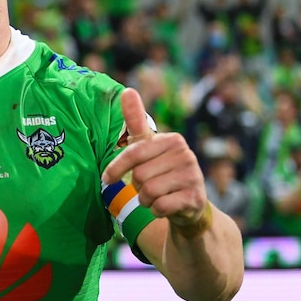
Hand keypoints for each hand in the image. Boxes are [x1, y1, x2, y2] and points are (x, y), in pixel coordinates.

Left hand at [102, 88, 207, 227]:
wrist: (189, 204)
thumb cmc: (161, 171)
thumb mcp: (148, 145)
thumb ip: (136, 120)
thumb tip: (127, 90)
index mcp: (172, 140)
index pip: (134, 153)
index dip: (116, 168)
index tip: (106, 179)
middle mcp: (186, 154)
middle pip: (140, 176)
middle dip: (138, 186)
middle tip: (148, 187)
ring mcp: (193, 176)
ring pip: (149, 192)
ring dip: (146, 200)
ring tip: (157, 196)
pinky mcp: (194, 198)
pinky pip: (160, 207)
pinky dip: (156, 210)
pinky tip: (165, 206)